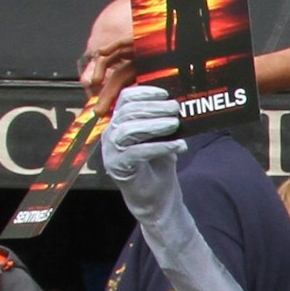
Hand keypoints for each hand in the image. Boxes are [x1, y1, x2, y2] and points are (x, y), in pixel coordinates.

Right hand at [97, 84, 185, 211]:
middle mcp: (111, 134)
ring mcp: (112, 151)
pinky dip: (159, 147)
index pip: (124, 99)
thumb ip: (163, 120)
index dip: (143, 92)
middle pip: (127, 112)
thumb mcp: (162, 137)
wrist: (156, 197)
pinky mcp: (119, 167)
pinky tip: (178, 145)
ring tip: (174, 124)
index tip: (165, 93)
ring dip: (154, 125)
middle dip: (153, 107)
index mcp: (119, 122)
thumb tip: (179, 103)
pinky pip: (136, 152)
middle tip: (175, 108)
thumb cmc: (158, 164)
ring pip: (127, 130)